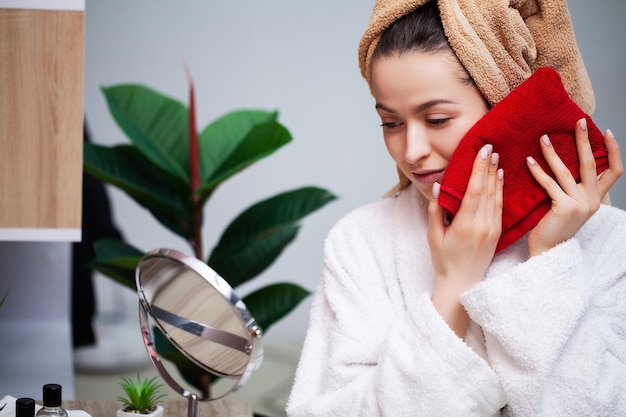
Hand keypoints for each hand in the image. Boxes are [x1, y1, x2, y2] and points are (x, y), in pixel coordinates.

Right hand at [428, 144, 503, 336]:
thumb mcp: (434, 235)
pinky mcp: (497, 232)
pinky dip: (500, 190)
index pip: (475, 190)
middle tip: (491, 146)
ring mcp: (492, 229)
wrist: (462, 284)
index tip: (482, 151)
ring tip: (497, 157)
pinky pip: (500, 206)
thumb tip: (438, 187)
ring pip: (496, 196)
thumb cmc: (444, 260)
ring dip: (496, 175)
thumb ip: (436, 210)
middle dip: (489, 166)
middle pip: (488, 189)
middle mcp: (482, 225)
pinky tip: (500, 178)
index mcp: (465, 225)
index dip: (479, 169)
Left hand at [527, 118, 622, 256]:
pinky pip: (549, 184)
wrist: (548, 251)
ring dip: (553, 153)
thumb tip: (564, 162)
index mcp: (597, 198)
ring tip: (543, 138)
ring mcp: (580, 204)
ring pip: (566, 171)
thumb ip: (573, 188)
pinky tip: (528, 161)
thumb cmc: (554, 227)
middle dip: (584, 141)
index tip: (606, 132)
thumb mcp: (570, 206)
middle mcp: (592, 200)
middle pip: (592, 164)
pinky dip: (538, 171)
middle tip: (578, 122)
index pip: (615, 171)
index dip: (613, 151)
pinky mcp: (564, 207)